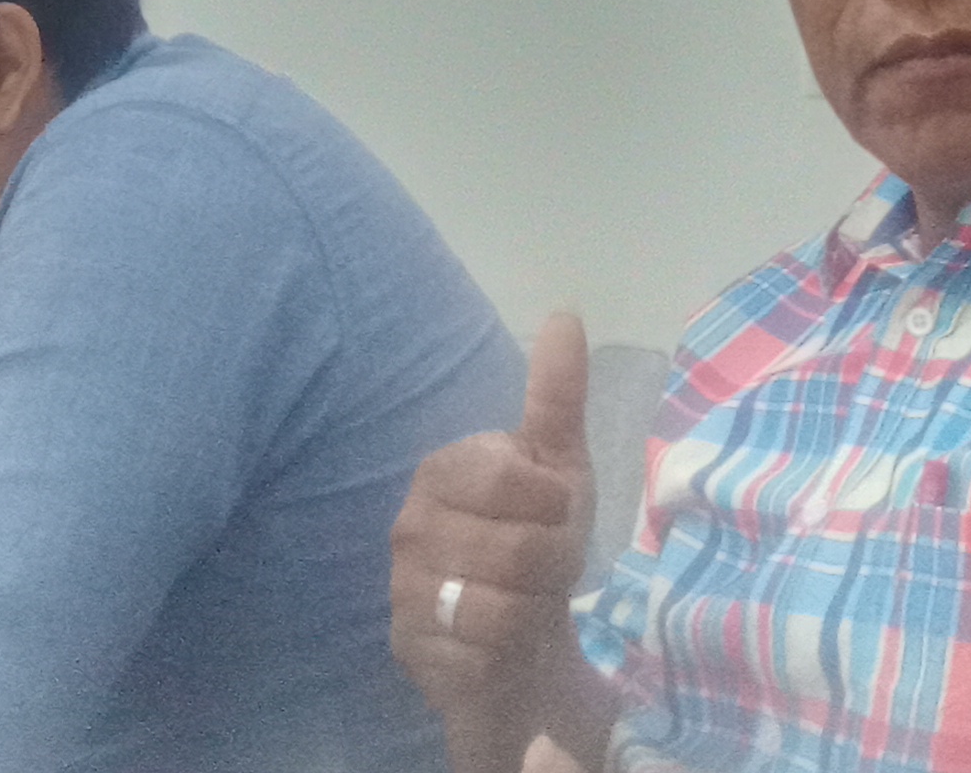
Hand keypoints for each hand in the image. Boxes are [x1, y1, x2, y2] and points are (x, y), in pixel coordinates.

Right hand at [391, 313, 610, 772]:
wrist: (519, 630)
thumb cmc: (537, 534)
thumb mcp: (559, 465)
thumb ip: (557, 395)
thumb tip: (565, 314)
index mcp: (442, 470)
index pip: (506, 479)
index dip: (553, 505)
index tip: (554, 513)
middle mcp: (410, 527)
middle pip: (517, 551)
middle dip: (555, 565)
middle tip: (546, 567)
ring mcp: (404, 592)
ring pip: (503, 609)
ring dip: (536, 611)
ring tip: (526, 601)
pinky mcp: (412, 651)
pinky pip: (484, 656)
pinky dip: (511, 652)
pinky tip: (504, 641)